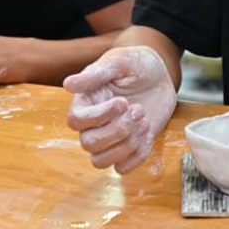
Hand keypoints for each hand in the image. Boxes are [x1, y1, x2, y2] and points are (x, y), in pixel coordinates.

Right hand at [63, 46, 176, 172]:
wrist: (160, 75)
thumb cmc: (137, 64)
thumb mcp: (119, 61)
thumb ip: (95, 74)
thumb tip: (68, 84)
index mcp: (85, 102)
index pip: (76, 121)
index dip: (99, 116)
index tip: (123, 102)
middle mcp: (93, 124)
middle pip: (89, 144)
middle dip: (118, 131)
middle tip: (138, 110)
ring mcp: (110, 138)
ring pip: (101, 161)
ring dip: (126, 145)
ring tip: (144, 122)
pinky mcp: (127, 148)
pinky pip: (122, 167)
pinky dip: (137, 156)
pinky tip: (148, 134)